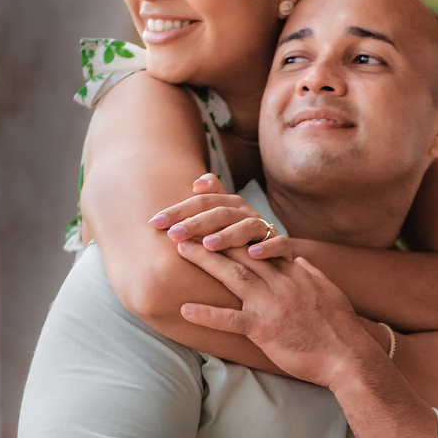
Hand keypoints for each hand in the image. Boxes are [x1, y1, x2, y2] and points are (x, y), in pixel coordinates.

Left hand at [149, 173, 284, 253]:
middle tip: (175, 234)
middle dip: (197, 223)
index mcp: (230, 205)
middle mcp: (247, 213)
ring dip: (228, 235)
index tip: (154, 223)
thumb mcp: (223, 221)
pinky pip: (279, 244)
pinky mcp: (283, 247)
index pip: (201, 202)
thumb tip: (196, 182)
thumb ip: (207, 203)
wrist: (280, 254)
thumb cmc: (241, 239)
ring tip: (209, 245)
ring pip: (247, 227)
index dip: (178, 211)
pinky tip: (253, 255)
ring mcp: (266, 229)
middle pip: (220, 213)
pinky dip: (268, 248)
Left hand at [175, 240, 373, 388]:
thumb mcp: (327, 291)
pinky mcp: (266, 330)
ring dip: (205, 261)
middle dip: (212, 235)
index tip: (215, 216)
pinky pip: (232, 321)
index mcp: (294, 272)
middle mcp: (281, 282)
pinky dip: (208, 315)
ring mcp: (272, 304)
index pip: (260, 242)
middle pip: (242, 251)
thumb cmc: (340, 327)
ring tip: (180, 249)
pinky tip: (185, 310)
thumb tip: (299, 262)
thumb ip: (309, 273)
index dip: (235, 227)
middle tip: (187, 224)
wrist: (349, 356)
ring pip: (234, 275)